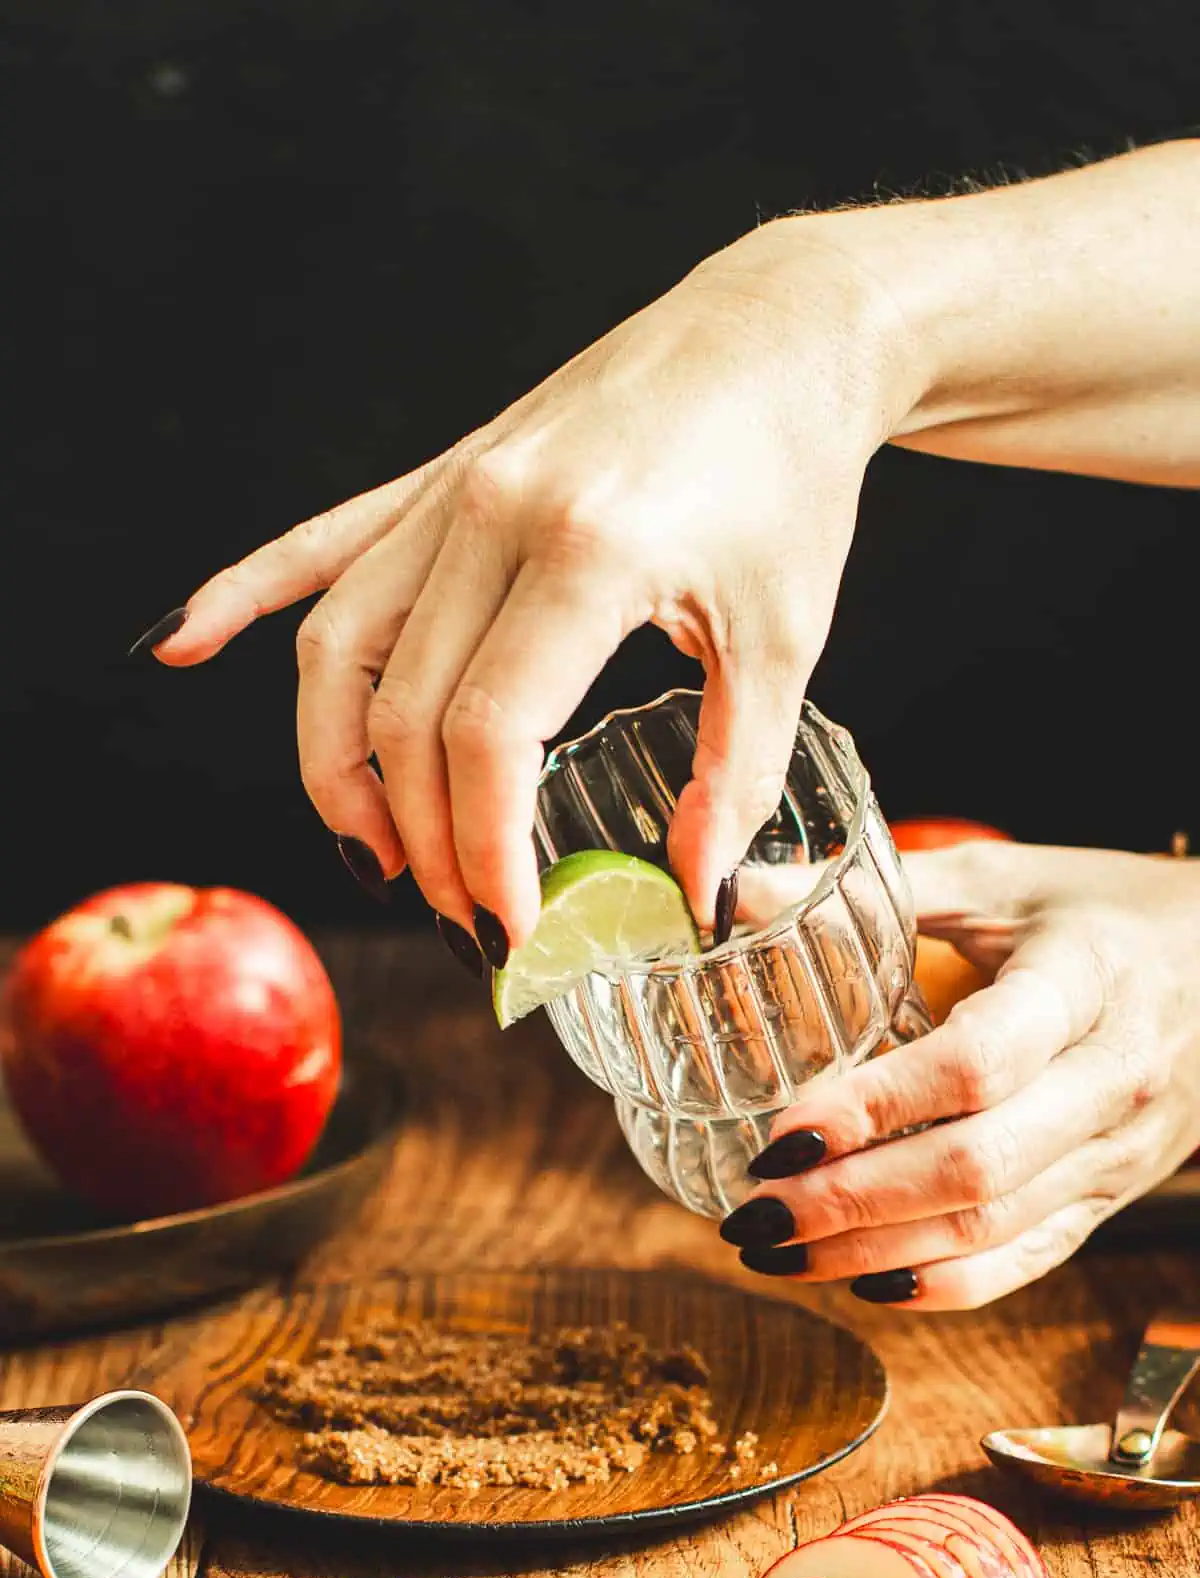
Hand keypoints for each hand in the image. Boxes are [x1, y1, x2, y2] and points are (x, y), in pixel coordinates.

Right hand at [140, 224, 906, 945]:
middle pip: (403, 714)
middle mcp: (492, 513)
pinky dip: (243, 595)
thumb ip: (737, 777)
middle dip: (423, 842)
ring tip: (371, 853)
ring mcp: (454, 486)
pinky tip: (179, 641)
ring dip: (335, 767)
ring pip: (339, 647)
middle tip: (467, 922)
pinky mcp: (445, 471)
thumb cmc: (794, 481)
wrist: (782, 329)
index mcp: (585, 553)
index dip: (484, 854)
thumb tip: (694, 899)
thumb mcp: (788, 640)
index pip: (486, 739)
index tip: (512, 933)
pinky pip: (320, 543)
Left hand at [720, 841, 1199, 1308]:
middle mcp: (1110, 1081)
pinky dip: (941, 1283)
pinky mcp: (1112, 1196)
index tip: (782, 1133)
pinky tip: (858, 1279)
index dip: (875, 1106)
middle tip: (754, 1215)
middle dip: (852, 1202)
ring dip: (874, 1252)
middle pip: (977, 1167)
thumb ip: (877, 887)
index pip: (977, 1064)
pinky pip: (1028, 1259)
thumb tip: (732, 895)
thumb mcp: (1003, 879)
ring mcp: (1117, 1152)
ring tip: (775, 1251)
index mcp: (1084, 984)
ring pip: (993, 1228)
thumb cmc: (1103, 912)